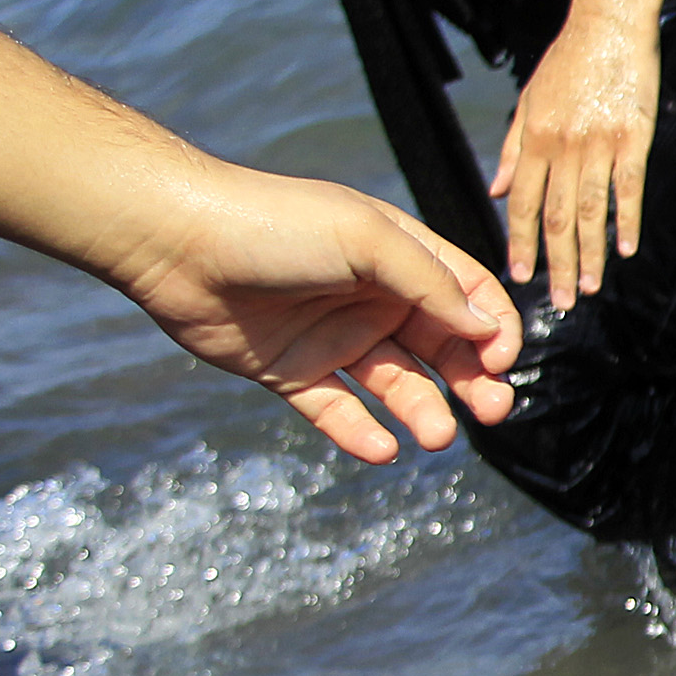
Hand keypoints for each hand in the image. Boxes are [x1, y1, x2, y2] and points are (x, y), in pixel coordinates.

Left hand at [112, 163, 522, 462]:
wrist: (175, 241)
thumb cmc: (276, 225)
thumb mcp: (369, 239)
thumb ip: (431, 284)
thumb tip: (485, 329)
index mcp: (399, 257)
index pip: (467, 297)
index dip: (492, 328)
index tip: (499, 359)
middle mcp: (373, 298)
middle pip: (441, 347)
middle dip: (473, 380)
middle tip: (494, 410)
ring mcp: (333, 336)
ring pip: (395, 385)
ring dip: (424, 410)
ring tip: (436, 436)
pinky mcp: (292, 371)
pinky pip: (337, 410)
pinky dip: (361, 433)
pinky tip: (384, 450)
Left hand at [492, 6, 660, 307]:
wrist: (609, 22)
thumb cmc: (569, 61)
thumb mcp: (529, 100)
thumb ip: (513, 149)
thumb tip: (497, 192)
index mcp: (533, 138)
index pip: (521, 203)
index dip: (520, 243)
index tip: (520, 277)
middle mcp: (561, 146)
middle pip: (554, 217)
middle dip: (556, 264)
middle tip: (560, 302)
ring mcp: (598, 143)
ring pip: (588, 210)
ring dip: (590, 254)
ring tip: (591, 289)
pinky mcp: (632, 136)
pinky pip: (628, 188)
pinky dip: (626, 221)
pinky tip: (627, 249)